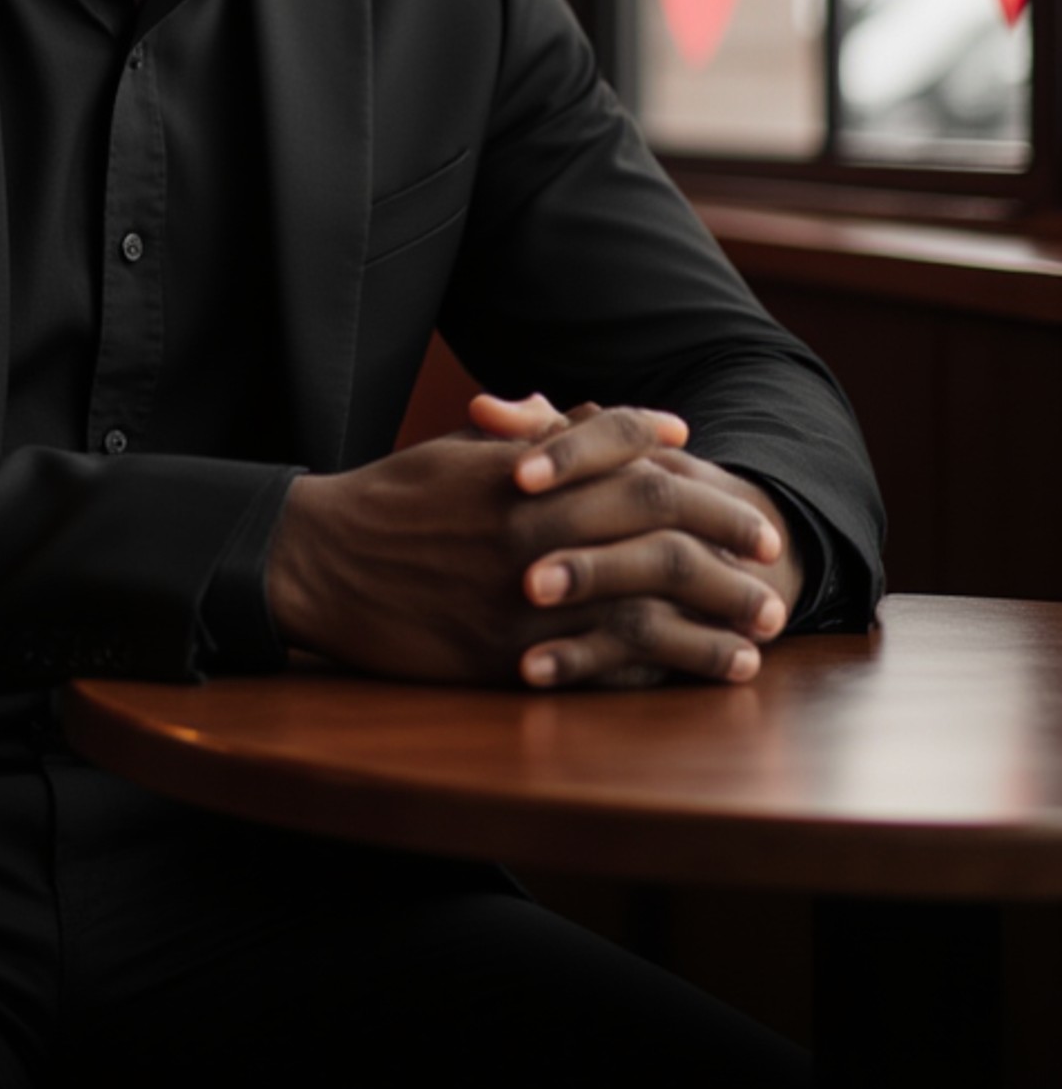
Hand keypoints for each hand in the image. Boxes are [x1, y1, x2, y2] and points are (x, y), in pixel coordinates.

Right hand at [266, 399, 788, 691]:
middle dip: (724, 538)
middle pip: (656, 526)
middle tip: (772, 551)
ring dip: (713, 620)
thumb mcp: (461, 453)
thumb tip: (606, 413)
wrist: (316, 562)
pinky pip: (600, 665)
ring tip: (762, 633)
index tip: (727, 479)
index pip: (625, 456)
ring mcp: (521, 598)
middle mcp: (531, 529)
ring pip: (643, 605)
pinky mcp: (506, 658)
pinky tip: (698, 674)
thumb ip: (541, 437)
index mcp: (522, 474)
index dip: (683, 465)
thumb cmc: (391, 501)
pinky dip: (658, 670)